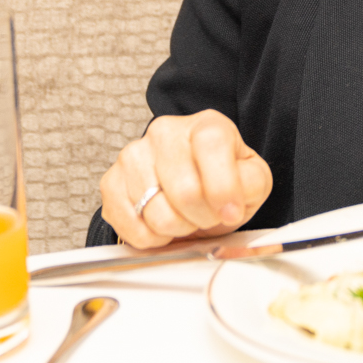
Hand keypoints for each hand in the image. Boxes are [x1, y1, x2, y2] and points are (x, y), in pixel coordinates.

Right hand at [99, 110, 272, 248]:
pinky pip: (132, 226)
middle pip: (184, 190)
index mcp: (206, 125)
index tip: (231, 212)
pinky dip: (153, 238)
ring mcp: (133, 155)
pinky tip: (163, 224)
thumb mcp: (252, 178)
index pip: (212, 146)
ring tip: (186, 217)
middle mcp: (165, 132)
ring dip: (178, 228)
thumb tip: (230, 205)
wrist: (191, 183)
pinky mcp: (111, 182)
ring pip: (156, 213)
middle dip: (202, 217)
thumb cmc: (221, 179)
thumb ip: (251, 184)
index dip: (223, 187)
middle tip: (208, 216)